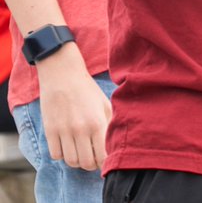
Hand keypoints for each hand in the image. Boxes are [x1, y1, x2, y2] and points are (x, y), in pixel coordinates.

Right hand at [35, 44, 111, 169]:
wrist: (63, 75)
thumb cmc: (87, 90)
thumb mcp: (105, 104)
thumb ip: (109, 125)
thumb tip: (112, 145)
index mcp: (97, 123)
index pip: (102, 156)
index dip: (105, 162)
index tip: (105, 158)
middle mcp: (80, 129)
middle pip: (86, 163)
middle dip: (91, 164)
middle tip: (93, 157)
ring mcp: (63, 131)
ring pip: (70, 161)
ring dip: (76, 161)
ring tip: (81, 152)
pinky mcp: (50, 130)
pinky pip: (55, 155)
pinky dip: (62, 155)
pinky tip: (67, 145)